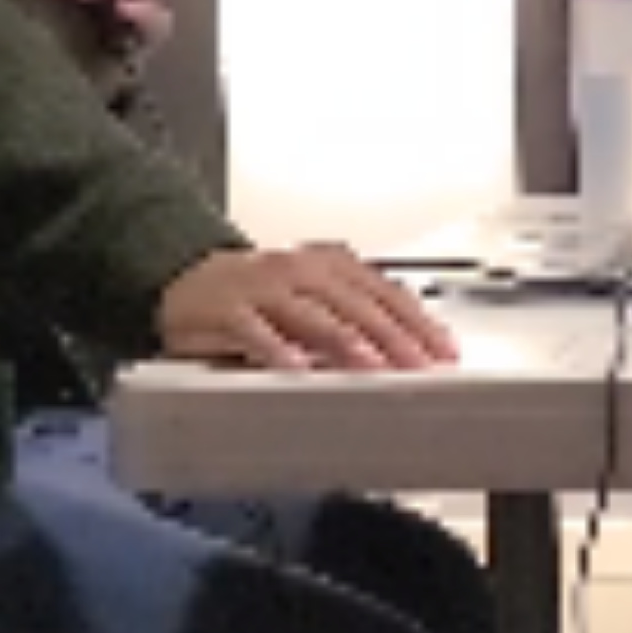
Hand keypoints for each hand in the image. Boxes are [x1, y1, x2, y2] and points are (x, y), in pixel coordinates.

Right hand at [156, 245, 459, 372]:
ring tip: (371, 364)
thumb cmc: (258, 294)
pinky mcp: (228, 310)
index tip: (443, 350)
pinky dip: (277, 349)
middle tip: (420, 365)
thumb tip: (410, 338)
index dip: (417, 321)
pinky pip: (256, 331)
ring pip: (312, 315)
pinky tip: (294, 367)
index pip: (384, 293)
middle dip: (393, 336)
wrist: (188, 279)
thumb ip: (356, 312)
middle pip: (356, 304)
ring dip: (345, 341)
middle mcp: (301, 270)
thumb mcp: (313, 295)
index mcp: (329, 265)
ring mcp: (264, 288)